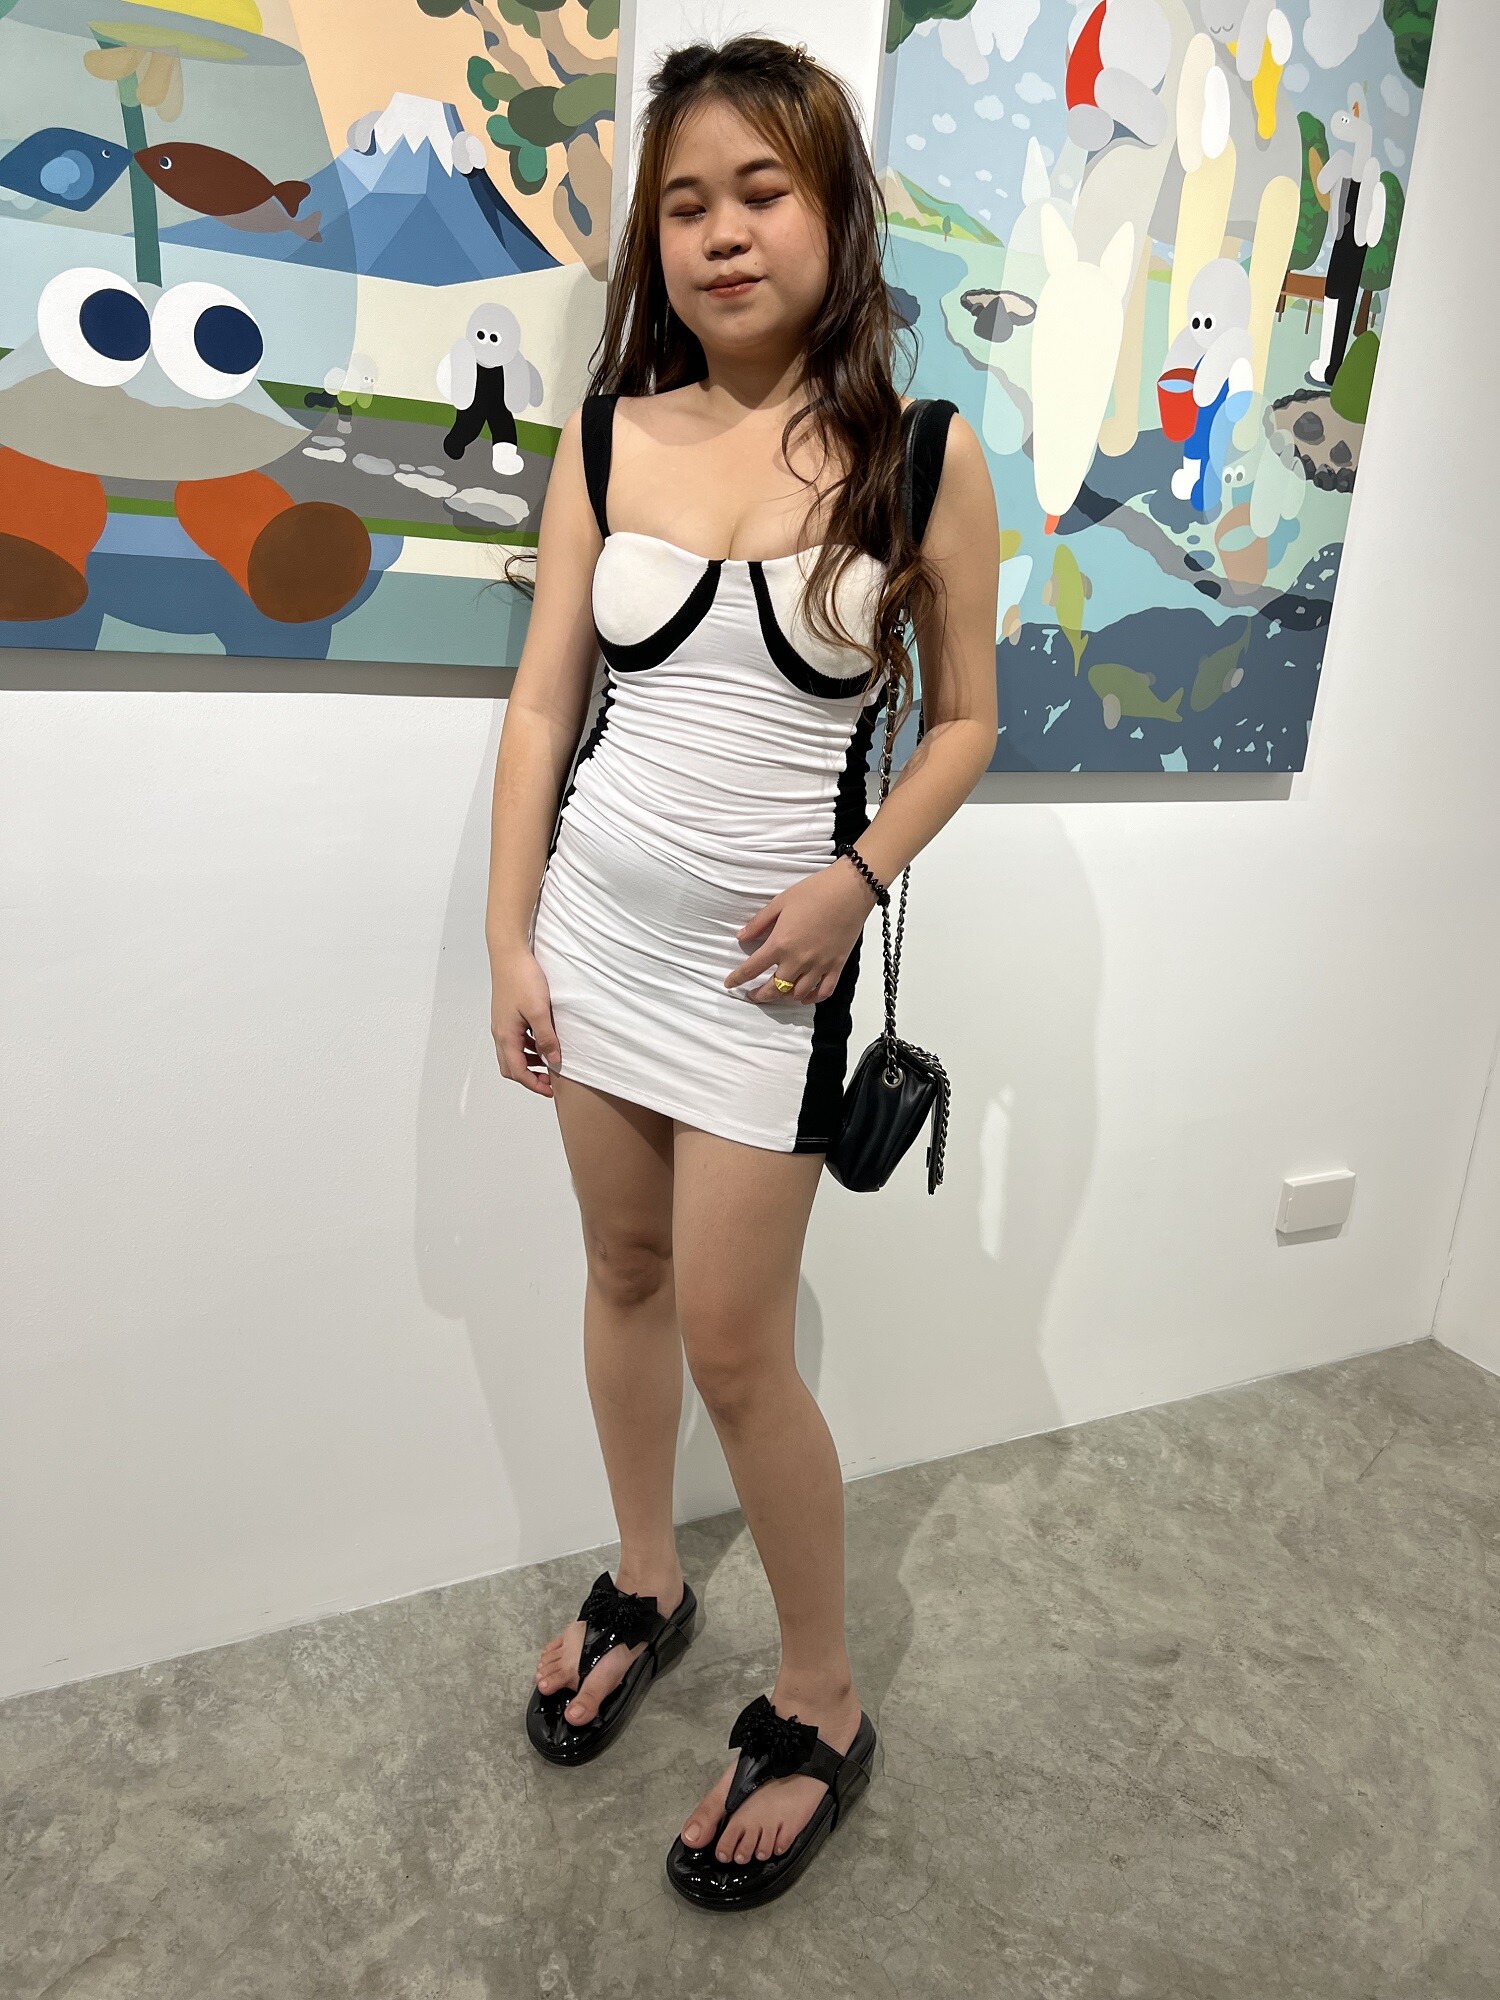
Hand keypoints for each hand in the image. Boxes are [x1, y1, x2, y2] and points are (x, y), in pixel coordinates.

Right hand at [491, 944, 561, 1093]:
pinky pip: (515, 1039)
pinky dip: (527, 1047)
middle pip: (511, 1066)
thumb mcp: (539, 1011)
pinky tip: (542, 1040)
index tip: (551, 1090)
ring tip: (549, 1060)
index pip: (517, 1072)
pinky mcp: (507, 1014)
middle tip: (550, 1080)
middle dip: (529, 1077)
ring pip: (512, 1053)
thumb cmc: (522, 979)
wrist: (509, 954)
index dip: (534, 1085)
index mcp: (506, 1036)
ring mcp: (502, 1023)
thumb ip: (546, 1038)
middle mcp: (500, 1032)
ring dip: (528, 1062)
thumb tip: (553, 1061)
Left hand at [726, 856, 879, 1004]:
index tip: (730, 984)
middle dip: (759, 995)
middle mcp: (798, 960)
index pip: (752, 969)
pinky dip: (811, 998)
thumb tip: (741, 937)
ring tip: (776, 994)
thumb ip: (759, 923)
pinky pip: (823, 992)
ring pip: (796, 994)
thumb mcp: (780, 902)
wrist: (849, 890)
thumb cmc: (815, 891)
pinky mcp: (836, 966)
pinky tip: (803, 996)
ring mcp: (818, 966)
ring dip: (783, 998)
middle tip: (752, 995)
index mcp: (780, 943)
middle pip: (774, 989)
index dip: (738, 979)